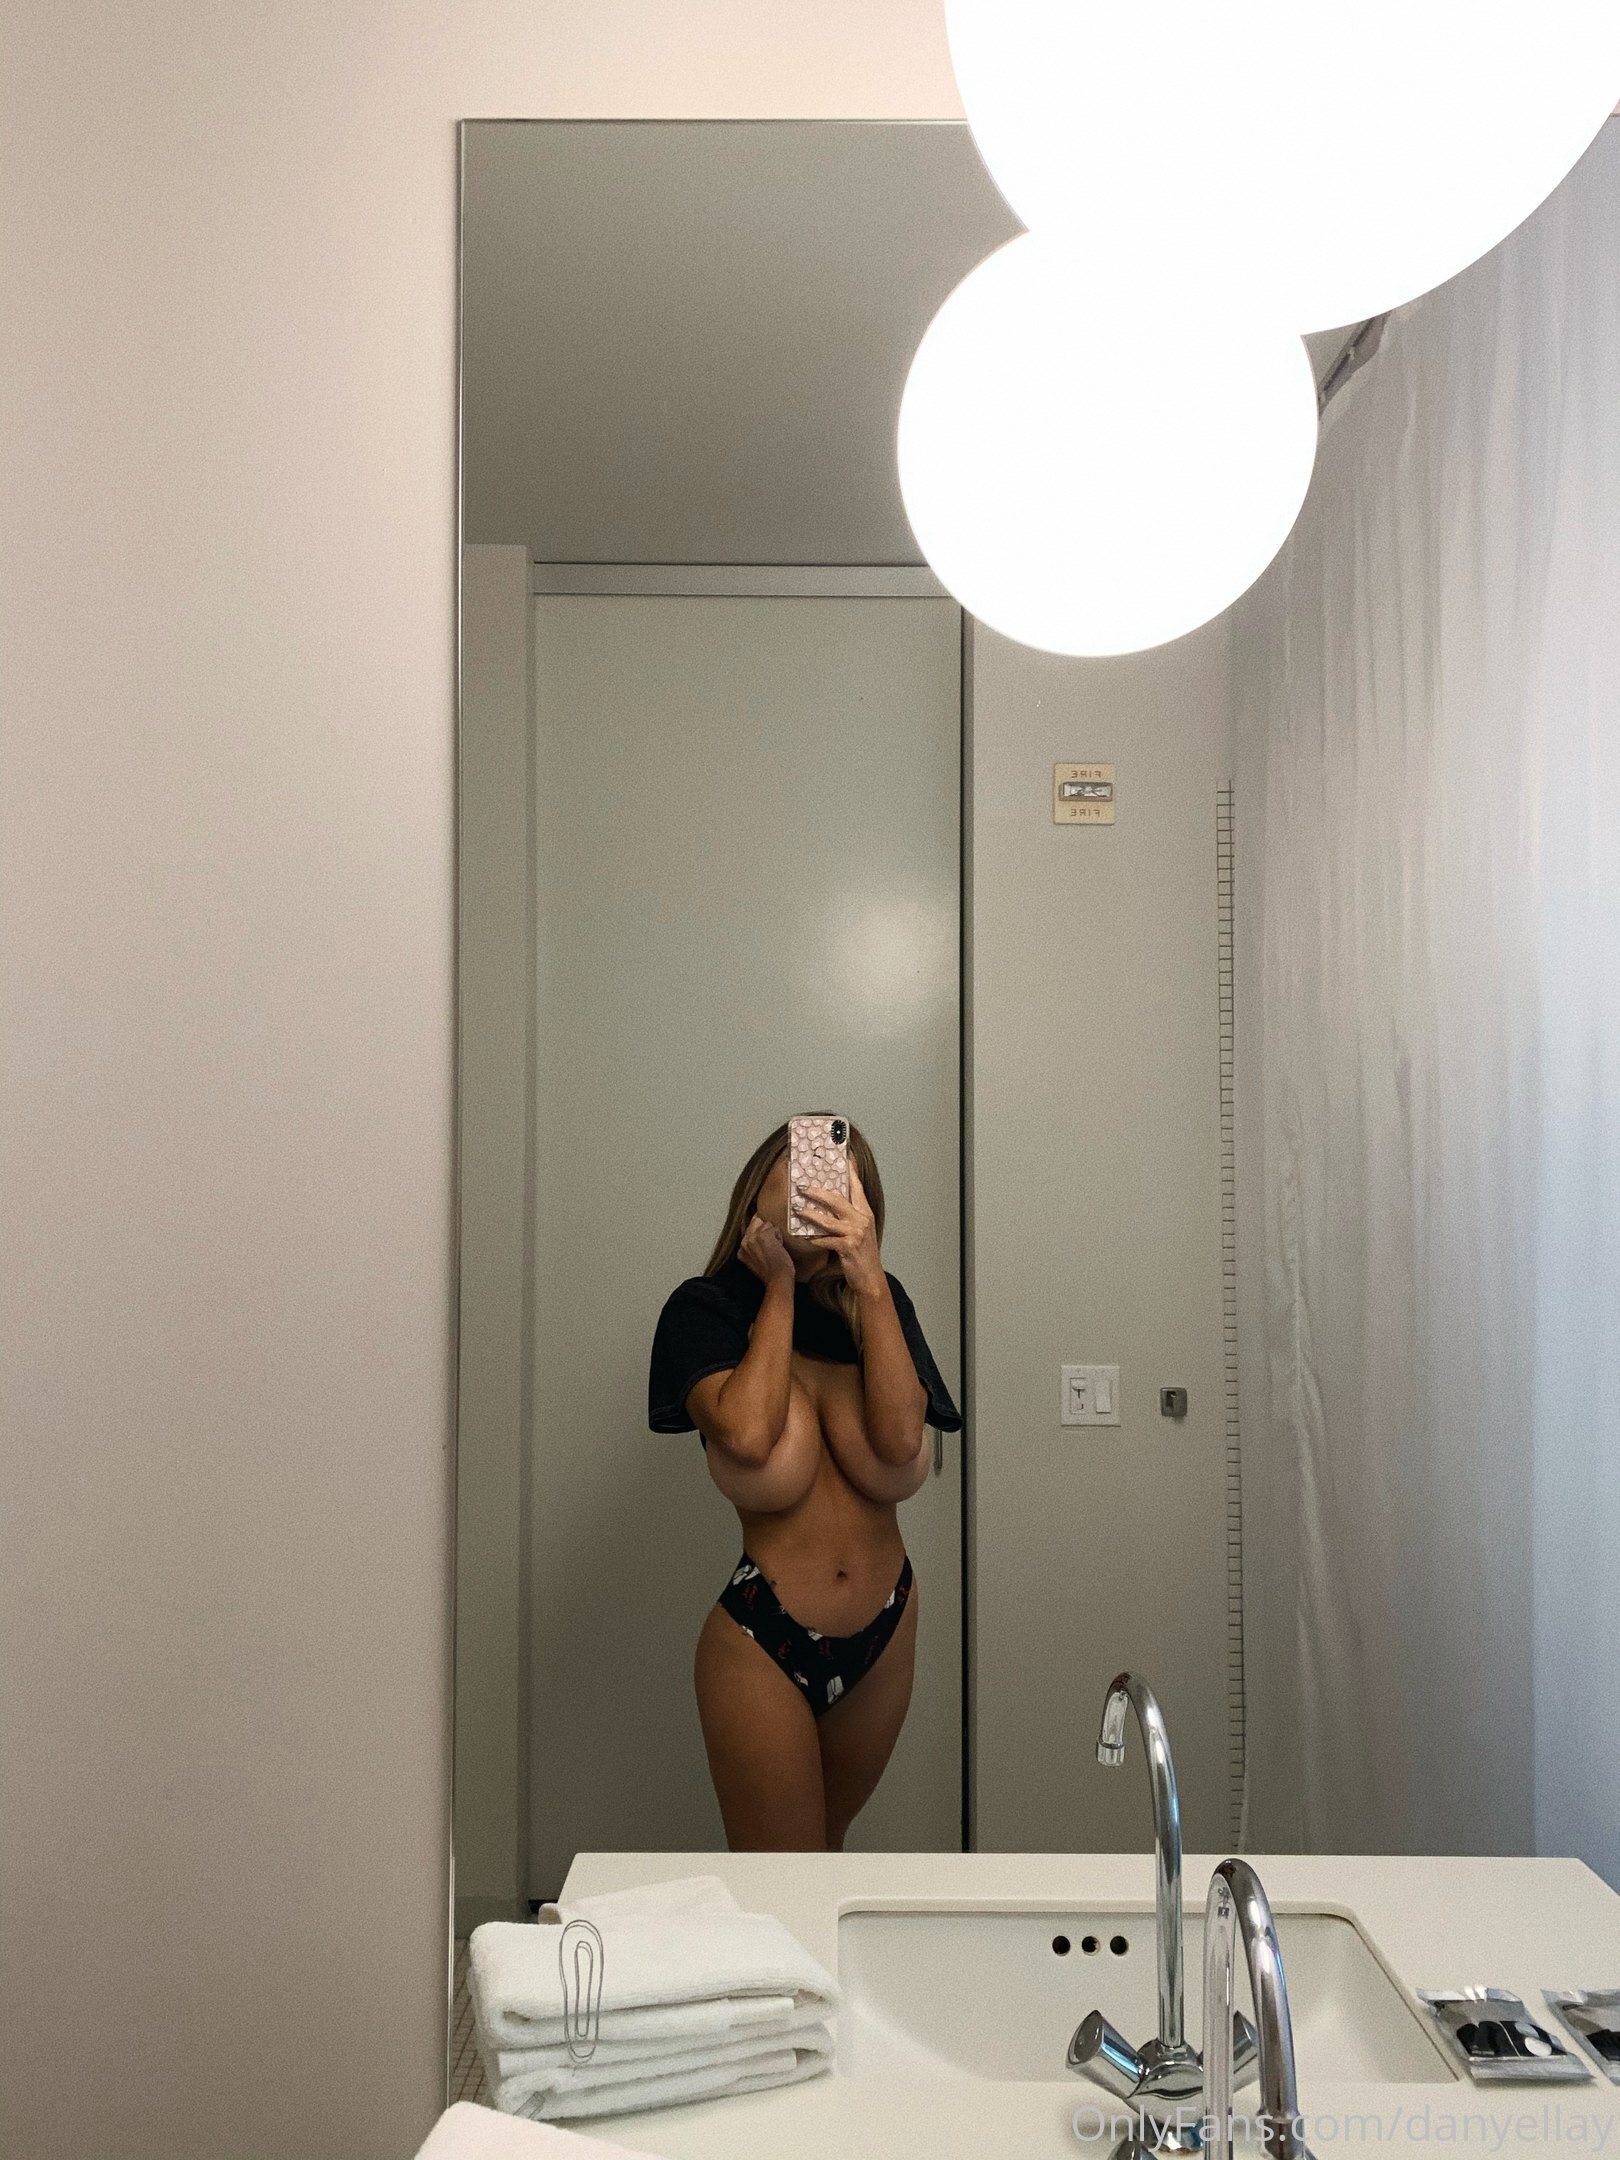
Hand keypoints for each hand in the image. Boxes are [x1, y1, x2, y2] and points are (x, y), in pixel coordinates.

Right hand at [738, 1211, 794, 1287]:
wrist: (777, 1280)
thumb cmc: (771, 1274)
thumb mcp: (756, 1262)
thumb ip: (753, 1249)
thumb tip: (760, 1236)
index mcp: (741, 1250)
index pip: (749, 1230)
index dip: (760, 1234)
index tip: (766, 1243)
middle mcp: (744, 1242)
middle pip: (756, 1222)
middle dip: (766, 1231)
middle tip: (771, 1246)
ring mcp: (753, 1237)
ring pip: (766, 1224)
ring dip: (774, 1234)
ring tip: (776, 1248)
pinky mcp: (764, 1235)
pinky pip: (775, 1228)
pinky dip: (779, 1236)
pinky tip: (779, 1248)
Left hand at [793, 1158, 883, 1295]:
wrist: (871, 1277)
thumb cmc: (863, 1253)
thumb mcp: (860, 1230)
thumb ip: (850, 1215)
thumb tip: (830, 1202)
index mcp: (865, 1212)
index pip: (856, 1187)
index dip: (849, 1171)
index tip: (842, 1157)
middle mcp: (862, 1220)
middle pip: (837, 1200)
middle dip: (818, 1192)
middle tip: (802, 1187)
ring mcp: (855, 1233)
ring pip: (828, 1219)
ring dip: (810, 1214)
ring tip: (797, 1209)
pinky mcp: (848, 1247)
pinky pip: (826, 1239)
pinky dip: (814, 1238)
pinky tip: (805, 1237)